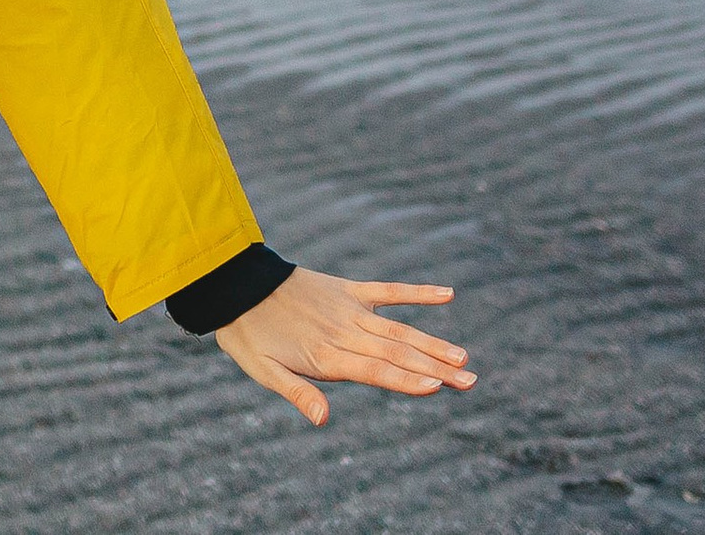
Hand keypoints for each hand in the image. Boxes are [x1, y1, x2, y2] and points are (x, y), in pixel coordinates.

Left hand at [214, 269, 473, 425]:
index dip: (407, 379)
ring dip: (432, 342)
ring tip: (464, 358)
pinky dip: (416, 292)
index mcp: (327, 354)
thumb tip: (323, 421)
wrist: (232, 283)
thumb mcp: (263, 369)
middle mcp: (343, 331)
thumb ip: (297, 393)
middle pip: (396, 352)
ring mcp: (347, 307)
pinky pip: (386, 290)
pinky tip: (447, 294)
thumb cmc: (248, 334)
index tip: (440, 386)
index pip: (375, 370)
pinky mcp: (346, 289)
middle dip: (434, 368)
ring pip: (397, 328)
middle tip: (471, 381)